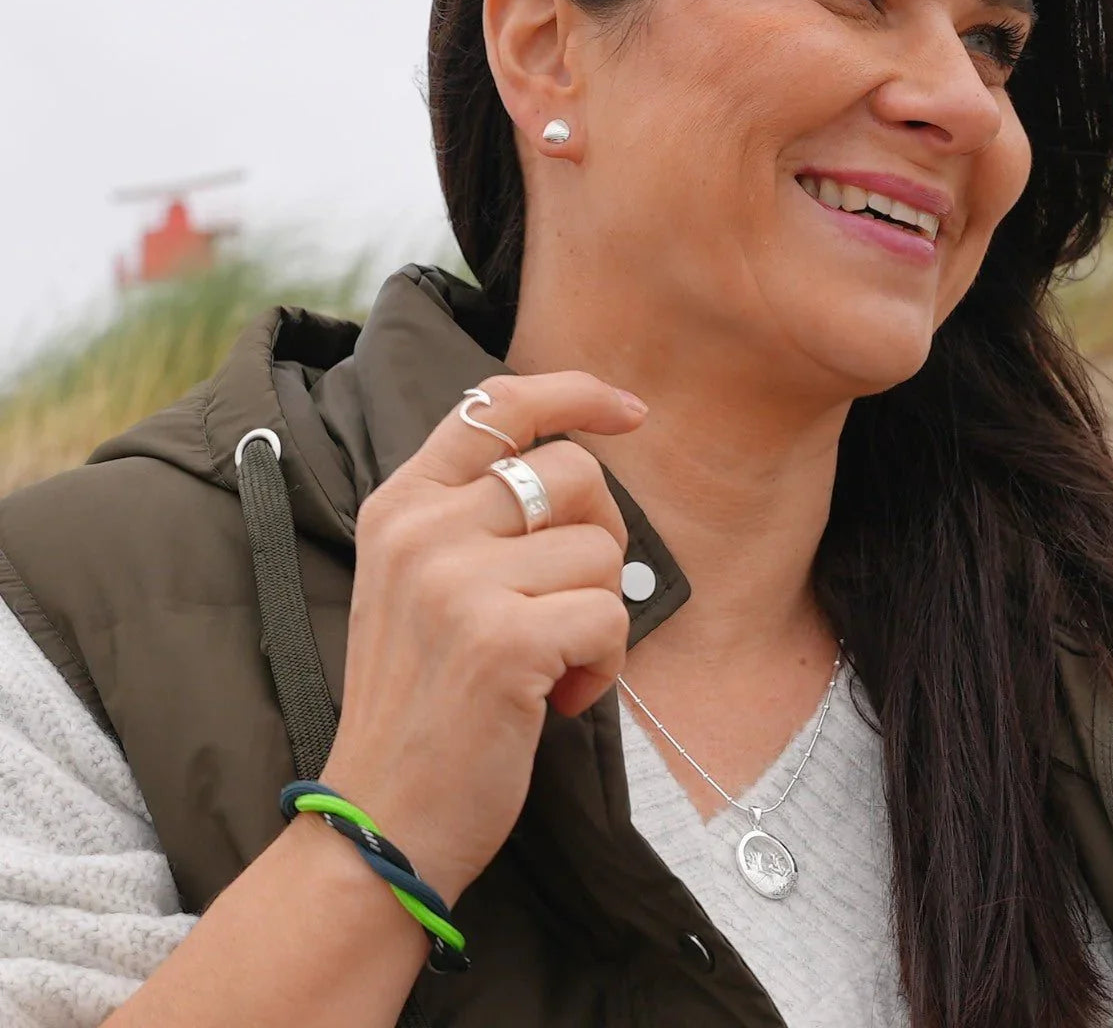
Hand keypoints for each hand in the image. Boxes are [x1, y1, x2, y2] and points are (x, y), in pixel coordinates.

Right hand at [319, 371, 646, 905]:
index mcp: (401, 503)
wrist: (381, 819)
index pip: (496, 403)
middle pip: (575, 472)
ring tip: (554, 664)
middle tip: (573, 601)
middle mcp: (421, 528)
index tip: (630, 413)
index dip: (575, 394)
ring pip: (601, 549)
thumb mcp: (421, 584)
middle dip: (602, 537)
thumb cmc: (423, 701)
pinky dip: (605, 664)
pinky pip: (610, 616)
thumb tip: (580, 466)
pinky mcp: (501, 640)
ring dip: (600, 614)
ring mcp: (455, 582)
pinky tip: (560, 698)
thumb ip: (476, 514)